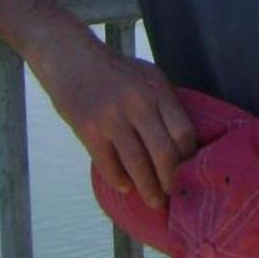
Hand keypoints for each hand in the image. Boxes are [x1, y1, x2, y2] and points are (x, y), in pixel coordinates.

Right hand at [34, 33, 197, 207]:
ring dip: (148, 188)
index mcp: (157, 89)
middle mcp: (138, 103)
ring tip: (154, 201)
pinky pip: (109, 164)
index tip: (189, 171)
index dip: (189, 157)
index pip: (184, 131)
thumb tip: (183, 143)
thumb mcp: (146, 77)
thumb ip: (163, 105)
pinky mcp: (88, 129)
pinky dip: (119, 180)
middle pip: (164, 153)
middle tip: (173, 195)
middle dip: (171, 180)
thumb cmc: (112, 70)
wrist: (69, 56)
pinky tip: (125, 186)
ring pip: (137, 164)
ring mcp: (112, 117)